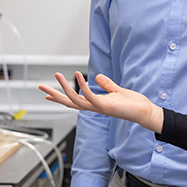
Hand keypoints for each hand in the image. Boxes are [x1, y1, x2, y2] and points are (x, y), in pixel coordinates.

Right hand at [39, 72, 163, 133]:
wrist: (145, 111)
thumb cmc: (133, 103)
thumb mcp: (117, 91)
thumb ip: (107, 84)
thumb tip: (98, 77)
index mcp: (95, 104)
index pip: (73, 101)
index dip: (59, 98)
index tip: (46, 95)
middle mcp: (94, 107)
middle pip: (69, 102)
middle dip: (54, 95)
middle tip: (41, 86)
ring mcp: (98, 108)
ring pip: (75, 100)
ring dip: (65, 88)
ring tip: (57, 75)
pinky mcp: (106, 106)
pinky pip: (90, 96)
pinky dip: (83, 86)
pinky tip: (79, 75)